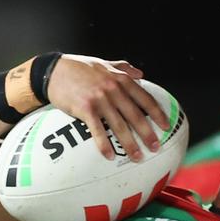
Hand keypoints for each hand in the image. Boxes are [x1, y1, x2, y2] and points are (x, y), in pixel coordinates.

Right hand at [45, 54, 168, 160]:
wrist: (53, 70)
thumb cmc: (80, 67)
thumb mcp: (104, 63)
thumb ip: (124, 67)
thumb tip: (141, 74)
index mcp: (120, 79)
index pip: (145, 98)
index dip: (157, 113)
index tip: (166, 126)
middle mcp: (113, 89)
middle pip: (135, 115)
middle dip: (147, 134)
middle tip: (156, 148)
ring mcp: (99, 99)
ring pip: (119, 126)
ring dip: (129, 144)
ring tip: (137, 157)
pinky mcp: (85, 109)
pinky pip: (97, 130)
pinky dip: (103, 145)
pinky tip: (109, 156)